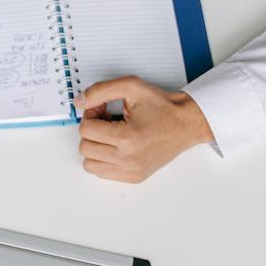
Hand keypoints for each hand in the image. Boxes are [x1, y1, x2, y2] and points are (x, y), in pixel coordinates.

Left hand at [75, 76, 213, 183]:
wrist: (186, 124)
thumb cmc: (163, 107)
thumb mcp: (131, 87)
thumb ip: (100, 91)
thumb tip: (79, 102)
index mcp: (128, 138)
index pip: (86, 130)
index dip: (91, 114)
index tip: (103, 108)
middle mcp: (129, 159)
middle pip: (85, 148)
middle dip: (92, 130)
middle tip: (107, 120)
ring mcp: (132, 171)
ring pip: (90, 164)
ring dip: (95, 147)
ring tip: (111, 134)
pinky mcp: (135, 177)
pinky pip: (103, 173)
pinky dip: (104, 159)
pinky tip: (117, 146)